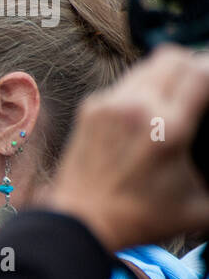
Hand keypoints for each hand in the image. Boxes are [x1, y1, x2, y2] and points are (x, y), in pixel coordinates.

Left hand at [45, 45, 208, 251]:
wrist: (81, 221)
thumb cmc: (140, 218)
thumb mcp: (200, 206)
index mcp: (168, 128)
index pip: (200, 73)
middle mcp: (138, 108)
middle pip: (174, 57)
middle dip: (194, 62)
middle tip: (203, 80)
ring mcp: (109, 105)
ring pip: (148, 66)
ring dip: (168, 72)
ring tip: (179, 91)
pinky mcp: (90, 109)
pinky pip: (124, 83)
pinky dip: (142, 87)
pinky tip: (148, 108)